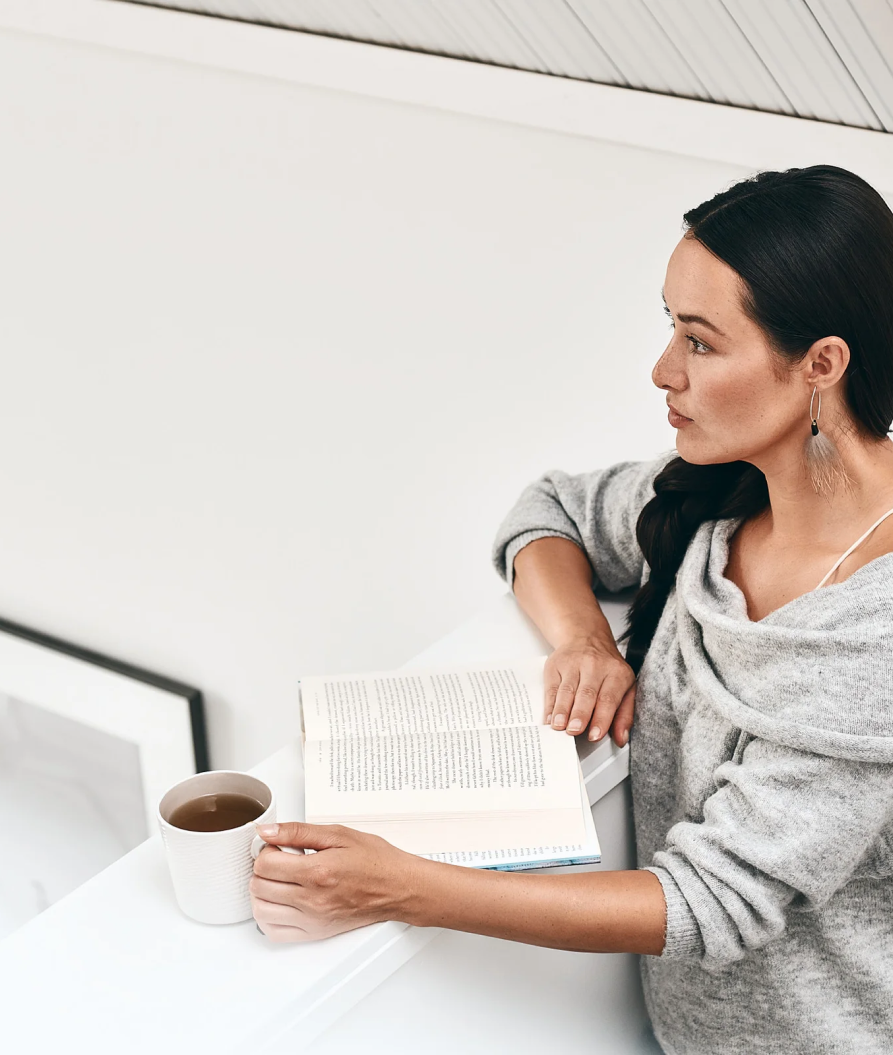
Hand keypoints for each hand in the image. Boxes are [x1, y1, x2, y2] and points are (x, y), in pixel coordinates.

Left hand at [250, 821, 418, 942]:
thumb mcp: (338, 834)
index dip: (266, 850)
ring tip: (279, 880)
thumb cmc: (375, 861)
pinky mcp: (315, 933)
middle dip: (262, 869)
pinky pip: (274, 932)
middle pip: (259, 887)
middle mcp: (312, 900)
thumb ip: (298, 831)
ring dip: (262, 892)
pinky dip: (269, 917)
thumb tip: (266, 831)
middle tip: (279, 859)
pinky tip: (280, 902)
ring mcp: (312, 920)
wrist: (399, 887)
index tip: (278, 846)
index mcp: (317, 872)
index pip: (264, 865)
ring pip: (261, 911)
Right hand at [544, 637, 636, 745]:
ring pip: (567, 690)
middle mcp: (595, 666)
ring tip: (559, 726)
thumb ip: (624, 715)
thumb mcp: (626, 687)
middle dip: (580, 714)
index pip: (608, 698)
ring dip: (562, 710)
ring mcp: (573, 663)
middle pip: (586, 694)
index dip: (601, 718)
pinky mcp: (555, 664)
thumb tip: (621, 738)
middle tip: (574, 730)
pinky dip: (549, 704)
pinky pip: (551, 687)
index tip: (594, 735)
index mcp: (616, 673)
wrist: (586, 637)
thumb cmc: (607, 669)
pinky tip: (549, 717)